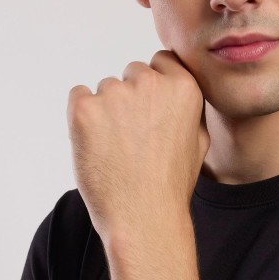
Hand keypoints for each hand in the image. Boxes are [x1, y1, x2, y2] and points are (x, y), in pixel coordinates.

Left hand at [67, 50, 209, 243]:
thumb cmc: (171, 185)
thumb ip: (190, 109)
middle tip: (133, 137)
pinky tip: (97, 146)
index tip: (149, 109)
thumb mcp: (199, 143)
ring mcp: (115, 94)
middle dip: (131, 99)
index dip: (154, 85)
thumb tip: (176, 90)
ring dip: (108, 111)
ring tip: (117, 150)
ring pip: (105, 89)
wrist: (143, 217)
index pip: (162, 62)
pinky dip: (84, 118)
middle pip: (132, 74)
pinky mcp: (84, 109)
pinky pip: (79, 97)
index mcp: (183, 88)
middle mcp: (151, 84)